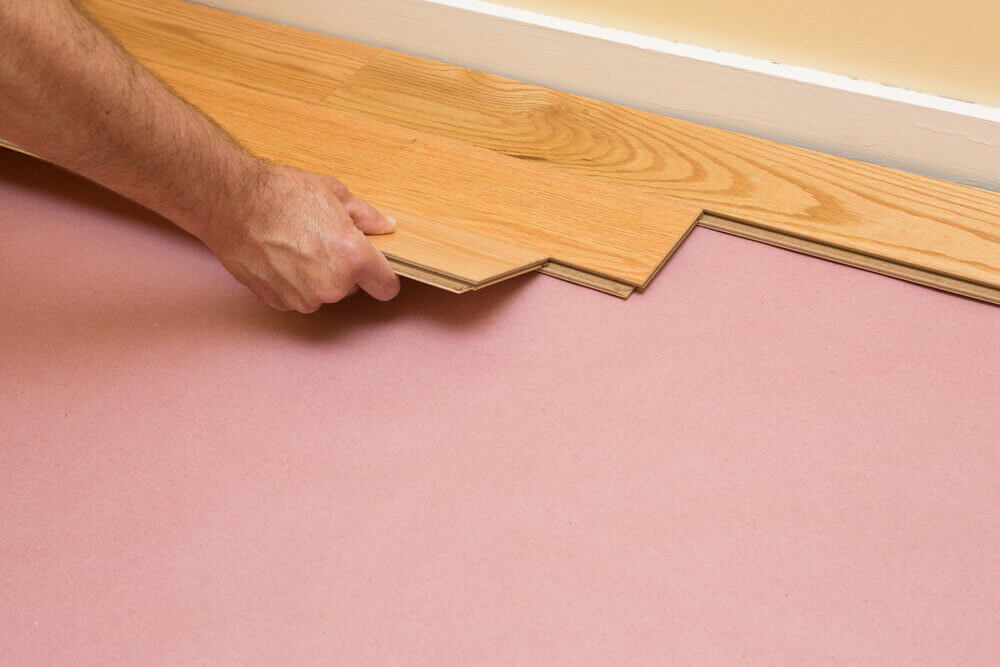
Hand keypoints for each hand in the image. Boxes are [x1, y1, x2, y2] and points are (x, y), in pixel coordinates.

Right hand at [203, 164, 400, 312]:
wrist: (232, 203)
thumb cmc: (280, 194)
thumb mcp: (334, 193)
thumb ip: (365, 216)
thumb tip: (385, 226)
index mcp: (353, 258)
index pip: (387, 288)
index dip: (382, 277)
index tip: (374, 269)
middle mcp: (332, 285)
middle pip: (352, 288)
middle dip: (343, 269)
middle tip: (322, 240)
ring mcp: (304, 298)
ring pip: (323, 293)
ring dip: (316, 277)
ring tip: (296, 245)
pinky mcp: (280, 302)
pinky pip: (297, 297)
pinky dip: (292, 282)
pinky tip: (279, 257)